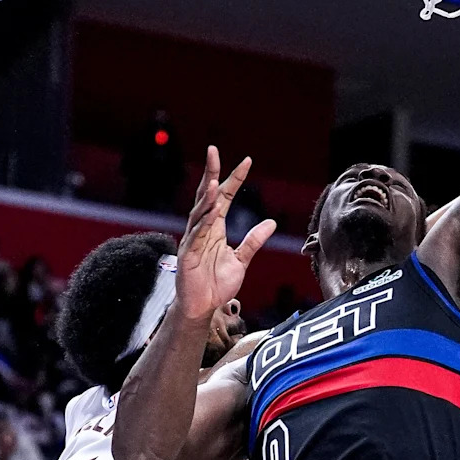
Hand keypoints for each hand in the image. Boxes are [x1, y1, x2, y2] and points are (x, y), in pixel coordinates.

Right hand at [176, 147, 276, 323]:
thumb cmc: (216, 284)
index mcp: (214, 228)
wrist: (202, 308)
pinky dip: (202, 225)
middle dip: (210, 173)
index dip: (234, 179)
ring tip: (213, 182)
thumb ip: (253, 241)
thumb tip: (271, 222)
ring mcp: (193, 241)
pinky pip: (195, 237)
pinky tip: (210, 213)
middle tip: (213, 151)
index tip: (247, 161)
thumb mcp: (241, 261)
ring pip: (199, 213)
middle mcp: (202, 229)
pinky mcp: (187, 256)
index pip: (224, 196)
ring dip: (206, 198)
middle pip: (206, 196)